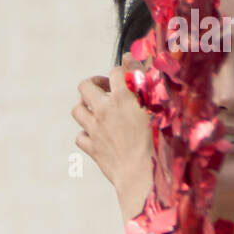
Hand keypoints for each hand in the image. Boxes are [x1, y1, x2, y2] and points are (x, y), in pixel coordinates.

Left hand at [72, 52, 153, 209]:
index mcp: (122, 96)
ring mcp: (95, 130)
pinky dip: (85, 134)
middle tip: (105, 90)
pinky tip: (96, 135)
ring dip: (85, 106)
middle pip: (85, 86)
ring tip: (96, 110)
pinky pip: (80, 136)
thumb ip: (143, 80)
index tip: (127, 75)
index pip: (116, 70)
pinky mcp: (92, 148)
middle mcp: (104, 110)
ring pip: (77, 109)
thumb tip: (131, 58)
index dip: (123, 70)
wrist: (142, 174)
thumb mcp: (155, 106)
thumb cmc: (156, 140)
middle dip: (94, 84)